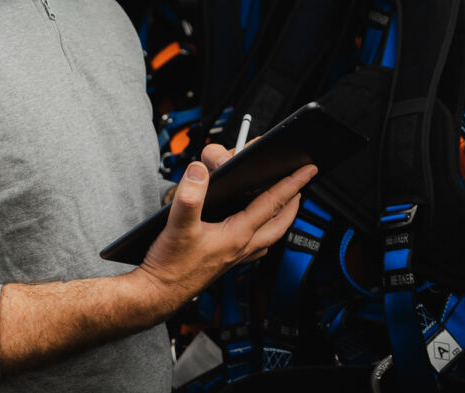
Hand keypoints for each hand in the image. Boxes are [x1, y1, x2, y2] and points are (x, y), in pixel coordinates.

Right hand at [136, 148, 316, 314]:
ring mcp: (235, 257)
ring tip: (284, 204)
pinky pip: (255, 247)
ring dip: (280, 219)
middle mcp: (241, 248)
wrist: (157, 294)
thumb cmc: (169, 266)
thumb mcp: (177, 225)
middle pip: (279, 223)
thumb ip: (190, 196)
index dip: (291, 184)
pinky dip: (263, 235)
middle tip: (302, 185)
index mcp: (236, 235)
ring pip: (269, 236)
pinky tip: (255, 230)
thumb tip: (200, 171)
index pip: (271, 204)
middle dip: (294, 202)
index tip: (307, 170)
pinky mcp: (226, 263)